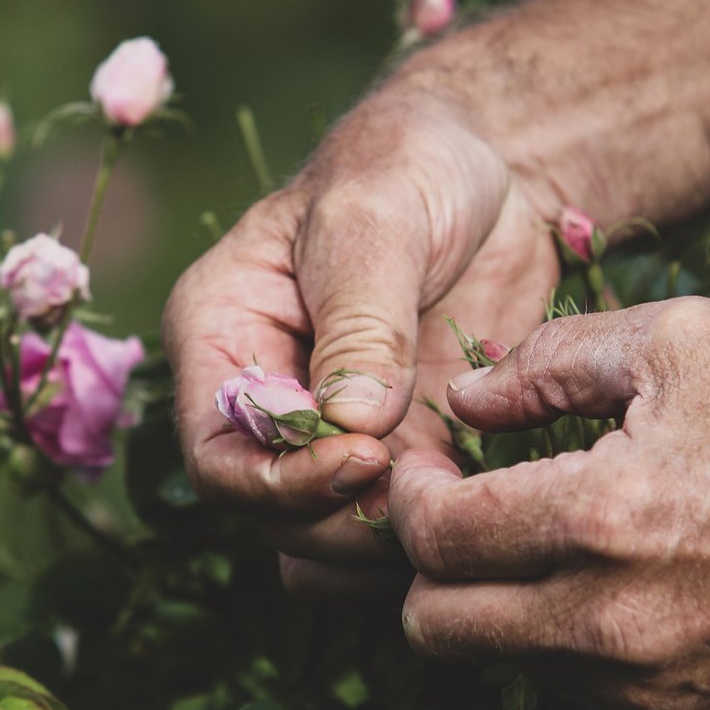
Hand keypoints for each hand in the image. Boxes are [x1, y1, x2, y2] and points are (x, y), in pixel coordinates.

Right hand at [162, 96, 562, 591]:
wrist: (491, 168)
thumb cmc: (409, 165)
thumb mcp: (374, 221)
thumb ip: (359, 321)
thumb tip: (349, 424)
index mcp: (224, 337)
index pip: (218, 454)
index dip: (281, 481)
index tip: (365, 458)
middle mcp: (270, 399)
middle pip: (271, 515)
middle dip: (341, 523)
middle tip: (424, 500)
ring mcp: (338, 433)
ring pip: (329, 538)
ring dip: (388, 545)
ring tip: (460, 507)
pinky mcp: (407, 449)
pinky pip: (396, 527)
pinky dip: (433, 537)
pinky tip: (488, 514)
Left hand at [382, 299, 709, 709]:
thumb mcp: (684, 342)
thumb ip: (552, 361)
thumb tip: (462, 399)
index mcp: (602, 517)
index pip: (429, 538)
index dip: (407, 499)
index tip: (428, 474)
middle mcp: (611, 625)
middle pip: (434, 629)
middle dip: (433, 571)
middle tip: (473, 523)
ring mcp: (646, 698)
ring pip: (508, 667)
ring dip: (516, 611)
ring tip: (585, 550)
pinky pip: (583, 704)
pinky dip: (586, 653)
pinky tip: (646, 596)